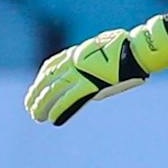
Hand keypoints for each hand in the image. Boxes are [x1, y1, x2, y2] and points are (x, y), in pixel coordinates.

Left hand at [25, 15, 167, 125]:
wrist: (138, 50)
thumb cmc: (127, 49)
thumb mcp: (103, 50)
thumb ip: (91, 62)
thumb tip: (90, 74)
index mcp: (76, 53)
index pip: (51, 66)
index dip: (41, 78)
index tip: (35, 88)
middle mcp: (74, 62)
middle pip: (48, 79)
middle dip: (37, 93)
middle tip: (29, 105)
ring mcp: (81, 73)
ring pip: (53, 91)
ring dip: (42, 104)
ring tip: (36, 116)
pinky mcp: (90, 84)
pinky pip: (69, 99)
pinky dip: (59, 109)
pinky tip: (52, 118)